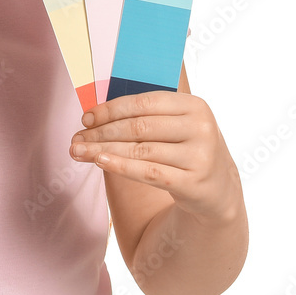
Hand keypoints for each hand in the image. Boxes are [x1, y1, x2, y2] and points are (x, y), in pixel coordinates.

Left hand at [69, 91, 242, 222]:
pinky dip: (121, 166)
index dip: (111, 109)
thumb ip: (146, 114)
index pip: (144, 103)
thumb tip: (95, 112)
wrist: (219, 191)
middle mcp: (200, 128)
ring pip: (140, 150)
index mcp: (194, 105)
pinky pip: (149, 173)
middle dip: (102, 132)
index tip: (86, 117)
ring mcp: (200, 156)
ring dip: (104, 150)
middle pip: (139, 127)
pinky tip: (100, 162)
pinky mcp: (194, 183)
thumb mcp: (177, 125)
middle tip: (76, 137)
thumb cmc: (186, 149)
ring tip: (79, 151)